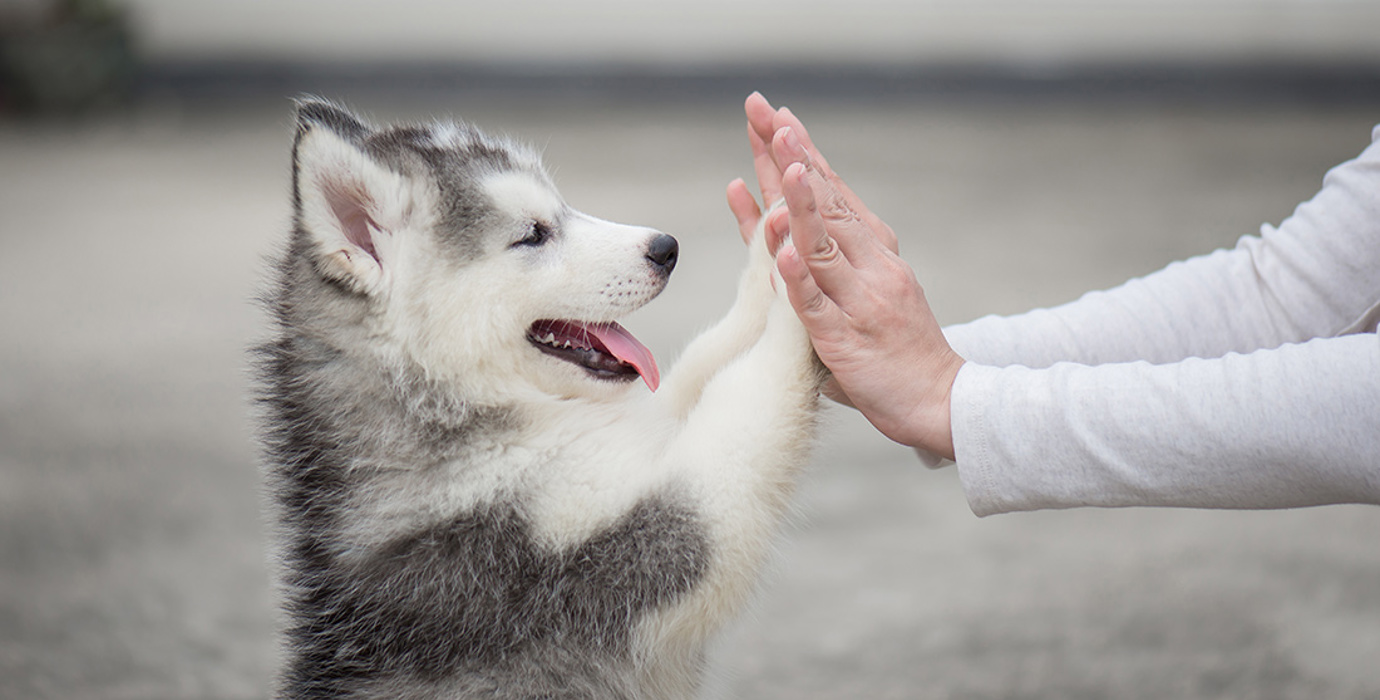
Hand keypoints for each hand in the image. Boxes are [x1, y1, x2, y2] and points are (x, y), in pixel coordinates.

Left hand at [732, 93, 964, 458]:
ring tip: (782, 163)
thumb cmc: (897, 349)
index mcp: (874, 252)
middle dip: (793, 157)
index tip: (778, 117)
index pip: (833, 193)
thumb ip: (829, 265)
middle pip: (825, 204)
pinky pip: (816, 305)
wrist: (943, 400)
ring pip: (823, 245)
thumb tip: (788, 236)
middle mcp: (871, 266)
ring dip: (801, 202)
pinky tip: (781, 253)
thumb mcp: (867, 293)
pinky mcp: (846, 339)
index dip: (804, 154)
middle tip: (768, 115)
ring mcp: (859, 301)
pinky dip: (798, 278)